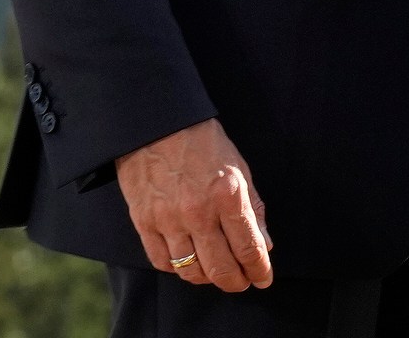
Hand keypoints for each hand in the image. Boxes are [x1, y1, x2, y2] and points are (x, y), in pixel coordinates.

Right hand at [117, 118, 274, 290]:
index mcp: (227, 195)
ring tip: (217, 274)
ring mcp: (168, 220)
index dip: (259, 268)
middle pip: (220, 267)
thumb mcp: (239, 169)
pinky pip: (162, 261)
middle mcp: (198, 212)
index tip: (263, 278)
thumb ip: (252, 209)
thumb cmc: (203, 143)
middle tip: (243, 282)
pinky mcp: (144, 223)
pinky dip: (178, 268)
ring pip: (190, 269)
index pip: (248, 247)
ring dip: (207, 278)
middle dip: (236, 281)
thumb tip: (264, 243)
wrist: (157, 126)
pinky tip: (188, 263)